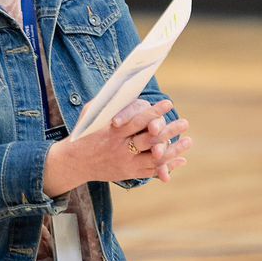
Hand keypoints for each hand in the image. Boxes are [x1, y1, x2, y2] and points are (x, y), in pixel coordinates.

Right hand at [41, 98, 192, 194]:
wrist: (73, 162)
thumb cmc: (83, 134)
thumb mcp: (90, 115)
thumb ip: (107, 104)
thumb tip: (122, 87)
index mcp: (112, 133)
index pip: (137, 121)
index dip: (154, 112)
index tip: (168, 103)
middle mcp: (120, 149)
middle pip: (149, 139)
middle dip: (169, 131)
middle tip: (184, 122)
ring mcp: (125, 163)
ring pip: (154, 158)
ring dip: (173, 150)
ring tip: (188, 141)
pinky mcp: (128, 173)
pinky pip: (151, 170)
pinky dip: (167, 166)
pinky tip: (181, 159)